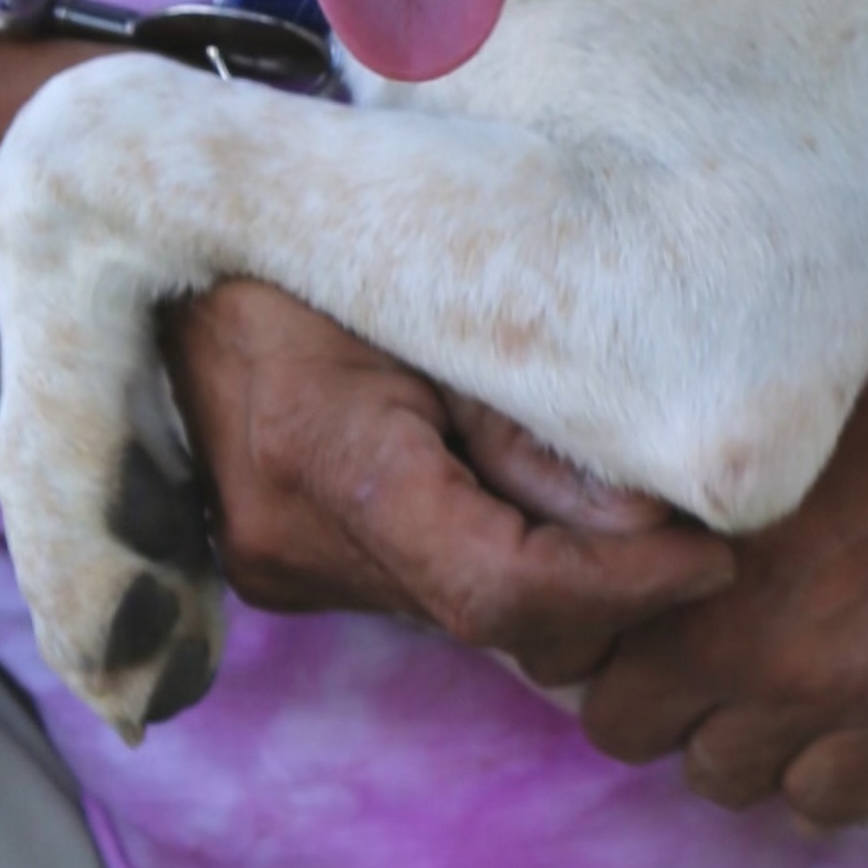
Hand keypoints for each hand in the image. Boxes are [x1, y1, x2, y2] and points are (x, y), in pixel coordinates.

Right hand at [160, 279, 734, 655]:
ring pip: (465, 615)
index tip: (714, 555)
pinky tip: (538, 495)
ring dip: (558, 579)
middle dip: (608, 592)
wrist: (153, 259)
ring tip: (631, 503)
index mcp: (324, 460)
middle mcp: (293, 544)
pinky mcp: (288, 569)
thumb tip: (648, 523)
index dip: (625, 587)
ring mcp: (282, 569)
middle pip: (492, 618)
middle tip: (698, 530)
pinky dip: (499, 558)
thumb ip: (531, 422)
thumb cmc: (310, 250)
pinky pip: (427, 588)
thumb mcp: (434, 304)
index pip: (503, 585)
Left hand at [569, 79, 867, 827]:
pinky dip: (828, 775)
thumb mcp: (706, 401)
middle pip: (624, 727)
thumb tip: (609, 525)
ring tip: (778, 679)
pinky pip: (828, 804)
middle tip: (703, 642)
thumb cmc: (852, 324)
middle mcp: (717, 625)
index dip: (595, 630)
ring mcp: (812, 672)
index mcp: (650, 546)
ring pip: (718, 778)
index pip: (556, 651)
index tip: (634, 603)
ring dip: (738, 737)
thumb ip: (649, 484)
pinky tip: (848, 717)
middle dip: (656, 692)